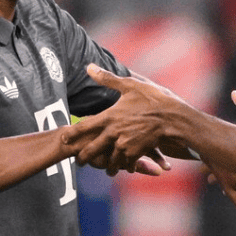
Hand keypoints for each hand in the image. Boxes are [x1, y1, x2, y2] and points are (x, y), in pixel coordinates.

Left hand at [65, 64, 186, 174]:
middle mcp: (114, 133)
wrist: (173, 118)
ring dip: (105, 165)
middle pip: (92, 149)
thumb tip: (89, 66)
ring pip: (109, 160)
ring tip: (103, 168)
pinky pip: (126, 163)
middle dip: (84, 157)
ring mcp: (125, 145)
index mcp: (109, 116)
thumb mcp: (130, 85)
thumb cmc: (152, 99)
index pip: (83, 127)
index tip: (63, 139)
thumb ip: (107, 78)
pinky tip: (124, 167)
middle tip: (79, 161)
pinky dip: (124, 166)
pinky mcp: (136, 153)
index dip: (71, 134)